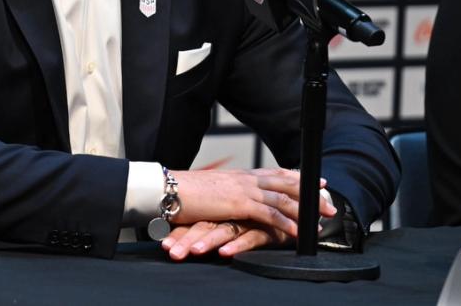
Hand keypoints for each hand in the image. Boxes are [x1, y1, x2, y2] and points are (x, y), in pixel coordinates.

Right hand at [159, 168, 335, 260]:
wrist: (169, 188)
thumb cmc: (184, 192)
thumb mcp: (211, 191)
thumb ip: (227, 194)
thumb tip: (232, 200)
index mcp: (240, 175)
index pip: (274, 173)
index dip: (296, 176)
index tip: (314, 180)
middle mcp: (246, 178)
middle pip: (286, 182)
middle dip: (310, 191)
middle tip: (329, 200)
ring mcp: (244, 189)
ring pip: (284, 196)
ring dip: (306, 208)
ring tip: (322, 219)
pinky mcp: (240, 203)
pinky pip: (271, 213)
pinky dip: (289, 223)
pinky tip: (300, 231)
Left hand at [162, 219, 288, 259]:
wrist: (297, 207)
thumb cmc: (262, 217)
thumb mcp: (235, 220)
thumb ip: (216, 225)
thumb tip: (189, 237)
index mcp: (223, 210)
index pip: (197, 221)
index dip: (180, 232)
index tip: (164, 245)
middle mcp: (234, 214)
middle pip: (206, 226)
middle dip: (187, 240)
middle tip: (171, 251)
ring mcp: (250, 220)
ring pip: (225, 231)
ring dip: (208, 242)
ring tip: (193, 252)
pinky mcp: (267, 229)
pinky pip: (251, 237)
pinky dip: (237, 245)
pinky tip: (225, 252)